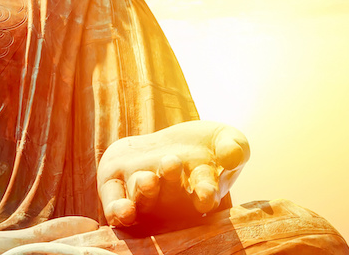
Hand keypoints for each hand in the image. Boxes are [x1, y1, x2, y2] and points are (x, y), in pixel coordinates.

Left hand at [96, 120, 249, 230]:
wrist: (167, 141)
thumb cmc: (205, 145)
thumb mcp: (225, 138)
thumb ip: (233, 147)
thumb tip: (231, 155)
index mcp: (201, 191)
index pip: (204, 196)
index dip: (204, 195)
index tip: (206, 194)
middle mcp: (172, 200)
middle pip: (171, 197)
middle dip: (171, 183)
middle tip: (172, 163)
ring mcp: (143, 196)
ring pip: (143, 200)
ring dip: (145, 193)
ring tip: (148, 179)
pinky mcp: (116, 187)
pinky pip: (114, 204)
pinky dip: (117, 210)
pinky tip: (123, 210)